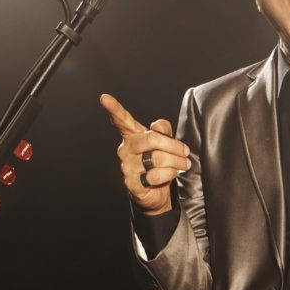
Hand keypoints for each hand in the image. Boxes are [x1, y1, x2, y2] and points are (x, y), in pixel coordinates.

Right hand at [100, 93, 190, 214]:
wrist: (157, 191)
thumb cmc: (159, 163)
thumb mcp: (164, 142)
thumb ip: (162, 130)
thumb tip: (157, 125)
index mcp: (132, 135)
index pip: (122, 120)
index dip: (114, 109)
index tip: (104, 98)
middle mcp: (126, 149)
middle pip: (152, 139)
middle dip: (173, 145)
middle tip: (185, 151)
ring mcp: (127, 167)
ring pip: (157, 158)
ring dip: (176, 161)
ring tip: (183, 164)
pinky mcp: (132, 183)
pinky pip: (156, 175)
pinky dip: (169, 174)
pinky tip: (171, 174)